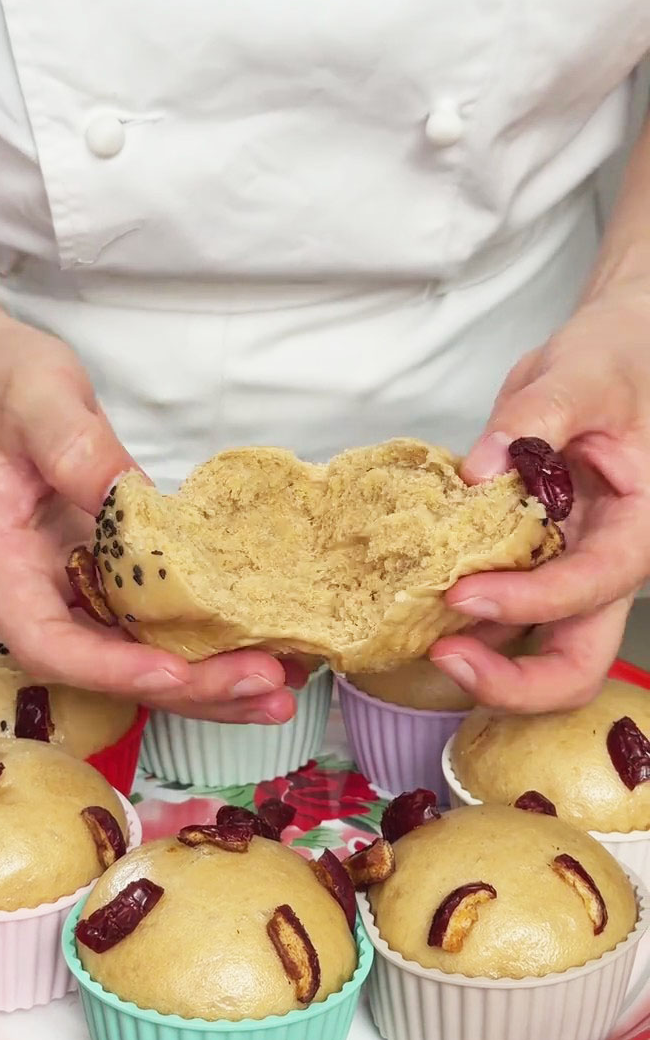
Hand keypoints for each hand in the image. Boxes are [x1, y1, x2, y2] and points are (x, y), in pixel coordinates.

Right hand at [0, 315, 298, 722]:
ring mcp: (82, 592)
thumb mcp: (36, 399)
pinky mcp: (116, 582)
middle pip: (109, 669)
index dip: (110, 669)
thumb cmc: (5, 390)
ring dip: (212, 684)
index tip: (174, 671)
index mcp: (2, 564)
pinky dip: (213, 646)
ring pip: (142, 659)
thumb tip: (131, 497)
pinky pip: (162, 627)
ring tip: (282, 689)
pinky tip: (270, 651)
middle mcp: (40, 595)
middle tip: (263, 685)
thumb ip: (76, 448)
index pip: (48, 643)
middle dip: (189, 687)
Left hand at [429, 293, 649, 710]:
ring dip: (478, 657)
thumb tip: (478, 470)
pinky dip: (461, 619)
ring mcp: (568, 572)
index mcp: (638, 528)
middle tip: (442, 656)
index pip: (592, 587)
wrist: (616, 357)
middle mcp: (606, 567)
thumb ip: (534, 420)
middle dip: (511, 682)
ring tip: (412, 632)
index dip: (529, 602)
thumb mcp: (581, 374)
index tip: (463, 592)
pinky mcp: (532, 565)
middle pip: (575, 665)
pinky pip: (500, 612)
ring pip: (535, 651)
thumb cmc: (618, 362)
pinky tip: (414, 600)